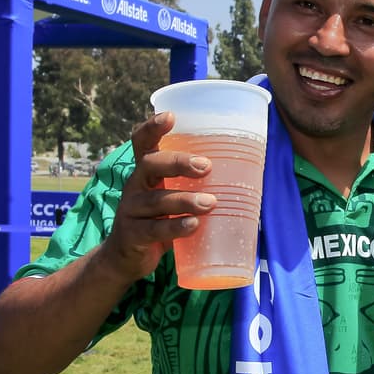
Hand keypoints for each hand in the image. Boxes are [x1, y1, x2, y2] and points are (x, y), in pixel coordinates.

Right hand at [96, 112, 214, 283]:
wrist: (126, 258)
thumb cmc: (159, 220)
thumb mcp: (170, 198)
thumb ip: (194, 186)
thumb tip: (247, 175)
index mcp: (145, 173)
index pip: (143, 144)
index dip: (152, 128)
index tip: (170, 116)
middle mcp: (135, 186)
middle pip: (149, 165)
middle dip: (177, 162)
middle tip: (206, 166)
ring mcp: (131, 211)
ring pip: (155, 200)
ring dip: (184, 200)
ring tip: (210, 202)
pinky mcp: (133, 236)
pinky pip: (153, 230)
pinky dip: (175, 226)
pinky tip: (193, 225)